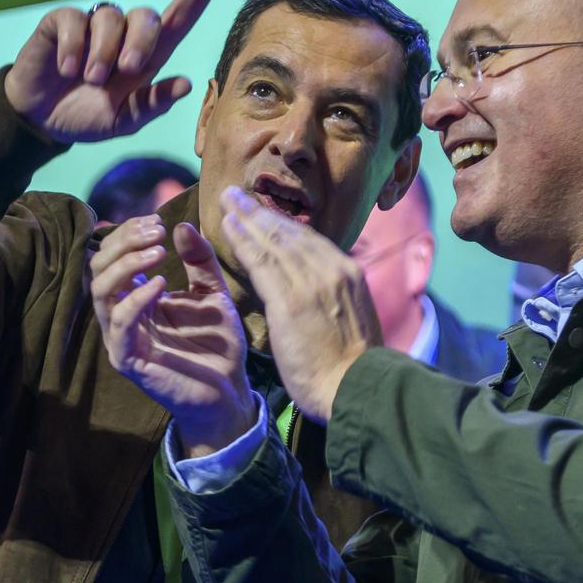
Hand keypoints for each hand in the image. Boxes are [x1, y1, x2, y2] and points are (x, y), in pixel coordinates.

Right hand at [4, 0, 226, 142]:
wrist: (42, 121)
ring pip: (111, 17)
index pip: (180, 19)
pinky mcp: (62, 22)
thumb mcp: (123, 121)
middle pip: (149, 16)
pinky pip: (75, 19)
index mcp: (148, 57)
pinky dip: (74, 47)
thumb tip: (186, 83)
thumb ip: (152, 105)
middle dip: (141, 43)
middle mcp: (124, 35)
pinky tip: (67, 69)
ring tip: (90, 79)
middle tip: (126, 71)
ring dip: (103, 52)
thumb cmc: (89, 116)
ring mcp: (93, 26)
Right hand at [91, 215, 254, 456]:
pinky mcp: (127, 359)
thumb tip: (180, 224)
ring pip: (100, 291)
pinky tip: (160, 284)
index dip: (129, 233)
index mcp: (137, 297)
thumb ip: (199, 260)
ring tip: (159, 252)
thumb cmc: (217, 345)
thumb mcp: (212, 293)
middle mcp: (122, 314)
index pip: (113, 255)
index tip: (157, 220)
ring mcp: (121, 337)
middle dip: (124, 242)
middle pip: (98, 267)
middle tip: (156, 231)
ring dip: (127, 264)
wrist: (229, 390)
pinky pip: (118, 323)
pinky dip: (136, 298)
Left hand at [218, 187, 380, 423]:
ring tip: (227, 200)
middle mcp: (333, 270)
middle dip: (261, 212)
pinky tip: (227, 226)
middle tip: (237, 194)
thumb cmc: (352, 369)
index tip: (263, 213)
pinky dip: (243, 240)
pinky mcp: (291, 300)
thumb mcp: (353, 323)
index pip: (311, 241)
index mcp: (350, 275)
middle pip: (290, 233)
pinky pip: (261, 262)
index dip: (283, 224)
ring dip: (247, 218)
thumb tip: (324, 297)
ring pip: (273, 241)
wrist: (355, 388)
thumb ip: (337, 300)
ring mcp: (312, 283)